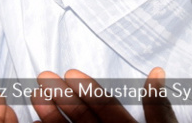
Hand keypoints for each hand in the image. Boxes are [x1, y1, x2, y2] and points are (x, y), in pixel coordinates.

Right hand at [31, 68, 176, 122]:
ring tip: (36, 96)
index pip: (105, 107)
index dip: (89, 90)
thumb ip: (158, 109)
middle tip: (43, 77)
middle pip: (83, 117)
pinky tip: (34, 122)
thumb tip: (157, 73)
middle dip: (62, 97)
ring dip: (52, 115)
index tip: (71, 74)